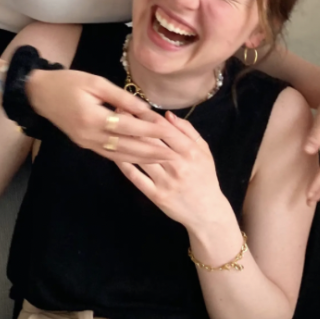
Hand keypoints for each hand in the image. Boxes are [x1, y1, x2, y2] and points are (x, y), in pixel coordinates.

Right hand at [26, 68, 176, 162]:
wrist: (40, 94)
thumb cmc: (68, 82)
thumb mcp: (95, 82)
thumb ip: (121, 97)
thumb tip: (145, 109)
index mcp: (93, 118)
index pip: (129, 127)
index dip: (150, 129)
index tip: (169, 130)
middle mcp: (90, 136)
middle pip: (128, 146)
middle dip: (153, 150)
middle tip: (175, 153)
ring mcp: (87, 143)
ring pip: (121, 155)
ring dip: (143, 158)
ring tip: (164, 159)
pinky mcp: (85, 145)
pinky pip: (111, 155)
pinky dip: (128, 158)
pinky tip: (141, 159)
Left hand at [116, 111, 228, 229]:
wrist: (208, 212)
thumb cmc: (204, 178)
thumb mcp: (204, 152)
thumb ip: (188, 131)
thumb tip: (167, 115)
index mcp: (190, 152)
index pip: (164, 129)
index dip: (146, 116)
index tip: (131, 105)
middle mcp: (177, 165)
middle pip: (150, 140)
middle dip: (131, 124)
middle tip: (115, 112)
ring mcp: (165, 181)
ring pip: (141, 157)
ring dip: (125, 141)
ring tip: (112, 129)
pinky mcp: (156, 195)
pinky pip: (136, 176)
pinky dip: (123, 164)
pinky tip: (113, 153)